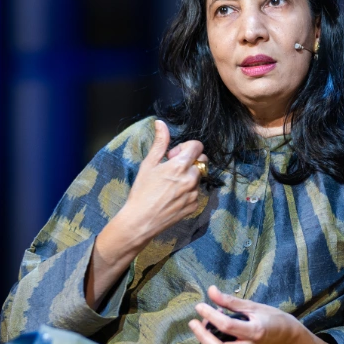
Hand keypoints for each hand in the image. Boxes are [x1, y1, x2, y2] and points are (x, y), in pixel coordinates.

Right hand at [108, 121, 203, 247]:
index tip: (172, 156)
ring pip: (199, 177)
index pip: (198, 146)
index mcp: (181, 165)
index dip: (185, 148)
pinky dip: (188, 191)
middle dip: (190, 161)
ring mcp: (195, 193)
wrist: (141, 220)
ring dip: (189, 176)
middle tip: (172, 169)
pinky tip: (172, 197)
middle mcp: (192, 178)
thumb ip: (160, 142)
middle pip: (202, 160)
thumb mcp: (148, 164)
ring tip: (170, 185)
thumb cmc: (142, 191)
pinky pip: (196, 193)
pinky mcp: (194, 206)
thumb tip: (161, 123)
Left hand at [189, 286, 343, 343]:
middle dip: (202, 337)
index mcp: (255, 330)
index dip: (211, 316)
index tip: (200, 306)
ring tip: (203, 322)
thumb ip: (231, 301)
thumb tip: (211, 290)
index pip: (228, 326)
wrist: (286, 337)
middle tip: (192, 322)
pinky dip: (213, 340)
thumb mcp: (253, 306)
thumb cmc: (272, 318)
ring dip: (206, 339)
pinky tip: (212, 327)